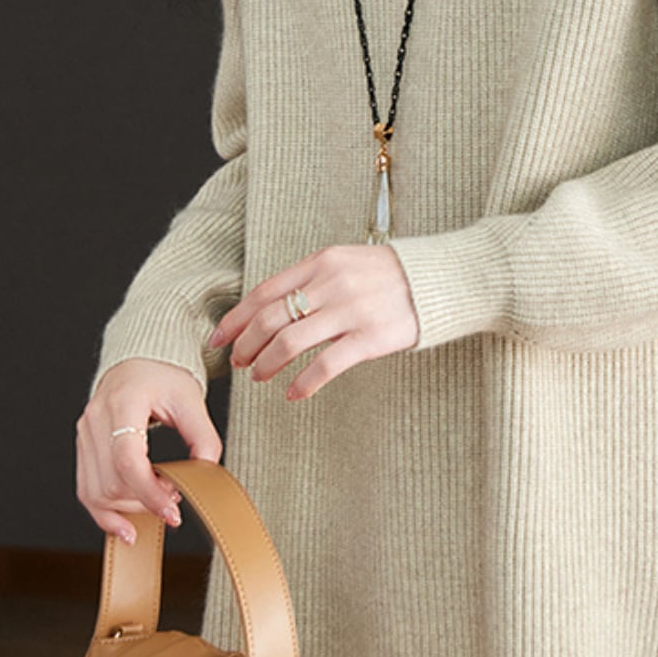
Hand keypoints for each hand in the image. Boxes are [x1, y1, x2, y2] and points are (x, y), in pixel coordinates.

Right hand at [75, 357, 223, 545]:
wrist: (138, 365)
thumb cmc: (163, 378)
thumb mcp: (192, 400)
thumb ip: (203, 436)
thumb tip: (206, 473)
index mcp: (124, 402)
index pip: (127, 458)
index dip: (148, 492)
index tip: (172, 511)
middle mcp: (97, 418)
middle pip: (111, 481)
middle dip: (144, 500)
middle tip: (175, 498)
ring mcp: (85, 434)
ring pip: (95, 492)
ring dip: (129, 509)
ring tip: (158, 501)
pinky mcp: (84, 448)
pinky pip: (86, 490)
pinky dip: (105, 514)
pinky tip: (127, 527)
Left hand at [209, 244, 417, 399]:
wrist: (438, 280)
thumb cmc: (389, 275)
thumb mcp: (347, 263)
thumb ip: (312, 280)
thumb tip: (271, 308)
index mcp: (322, 262)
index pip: (264, 292)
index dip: (236, 318)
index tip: (219, 338)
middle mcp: (332, 284)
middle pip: (270, 318)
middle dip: (247, 345)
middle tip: (240, 361)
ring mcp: (351, 311)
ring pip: (290, 342)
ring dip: (267, 364)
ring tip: (261, 377)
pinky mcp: (370, 338)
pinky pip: (325, 364)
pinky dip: (303, 383)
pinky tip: (294, 393)